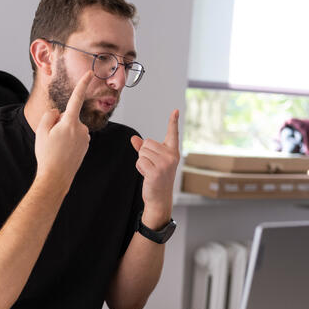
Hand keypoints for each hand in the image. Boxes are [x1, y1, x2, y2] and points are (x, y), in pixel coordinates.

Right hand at [34, 71, 93, 191]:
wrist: (56, 177)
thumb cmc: (47, 154)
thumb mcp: (42, 130)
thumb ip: (50, 115)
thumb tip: (58, 113)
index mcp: (70, 122)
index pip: (77, 98)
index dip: (83, 84)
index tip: (91, 73)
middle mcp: (81, 129)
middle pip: (68, 117)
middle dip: (59, 123)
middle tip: (51, 140)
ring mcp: (85, 138)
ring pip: (71, 127)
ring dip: (63, 133)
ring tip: (56, 147)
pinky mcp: (85, 146)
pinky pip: (74, 137)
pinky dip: (68, 141)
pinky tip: (62, 152)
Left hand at [130, 110, 180, 228]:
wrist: (159, 197)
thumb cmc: (156, 178)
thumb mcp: (152, 161)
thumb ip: (144, 149)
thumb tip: (134, 139)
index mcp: (172, 152)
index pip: (172, 134)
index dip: (173, 121)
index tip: (175, 110)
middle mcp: (171, 156)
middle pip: (147, 143)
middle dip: (144, 153)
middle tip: (151, 166)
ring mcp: (165, 164)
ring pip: (142, 152)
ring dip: (141, 161)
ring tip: (150, 171)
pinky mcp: (156, 171)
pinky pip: (140, 161)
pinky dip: (140, 168)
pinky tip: (147, 175)